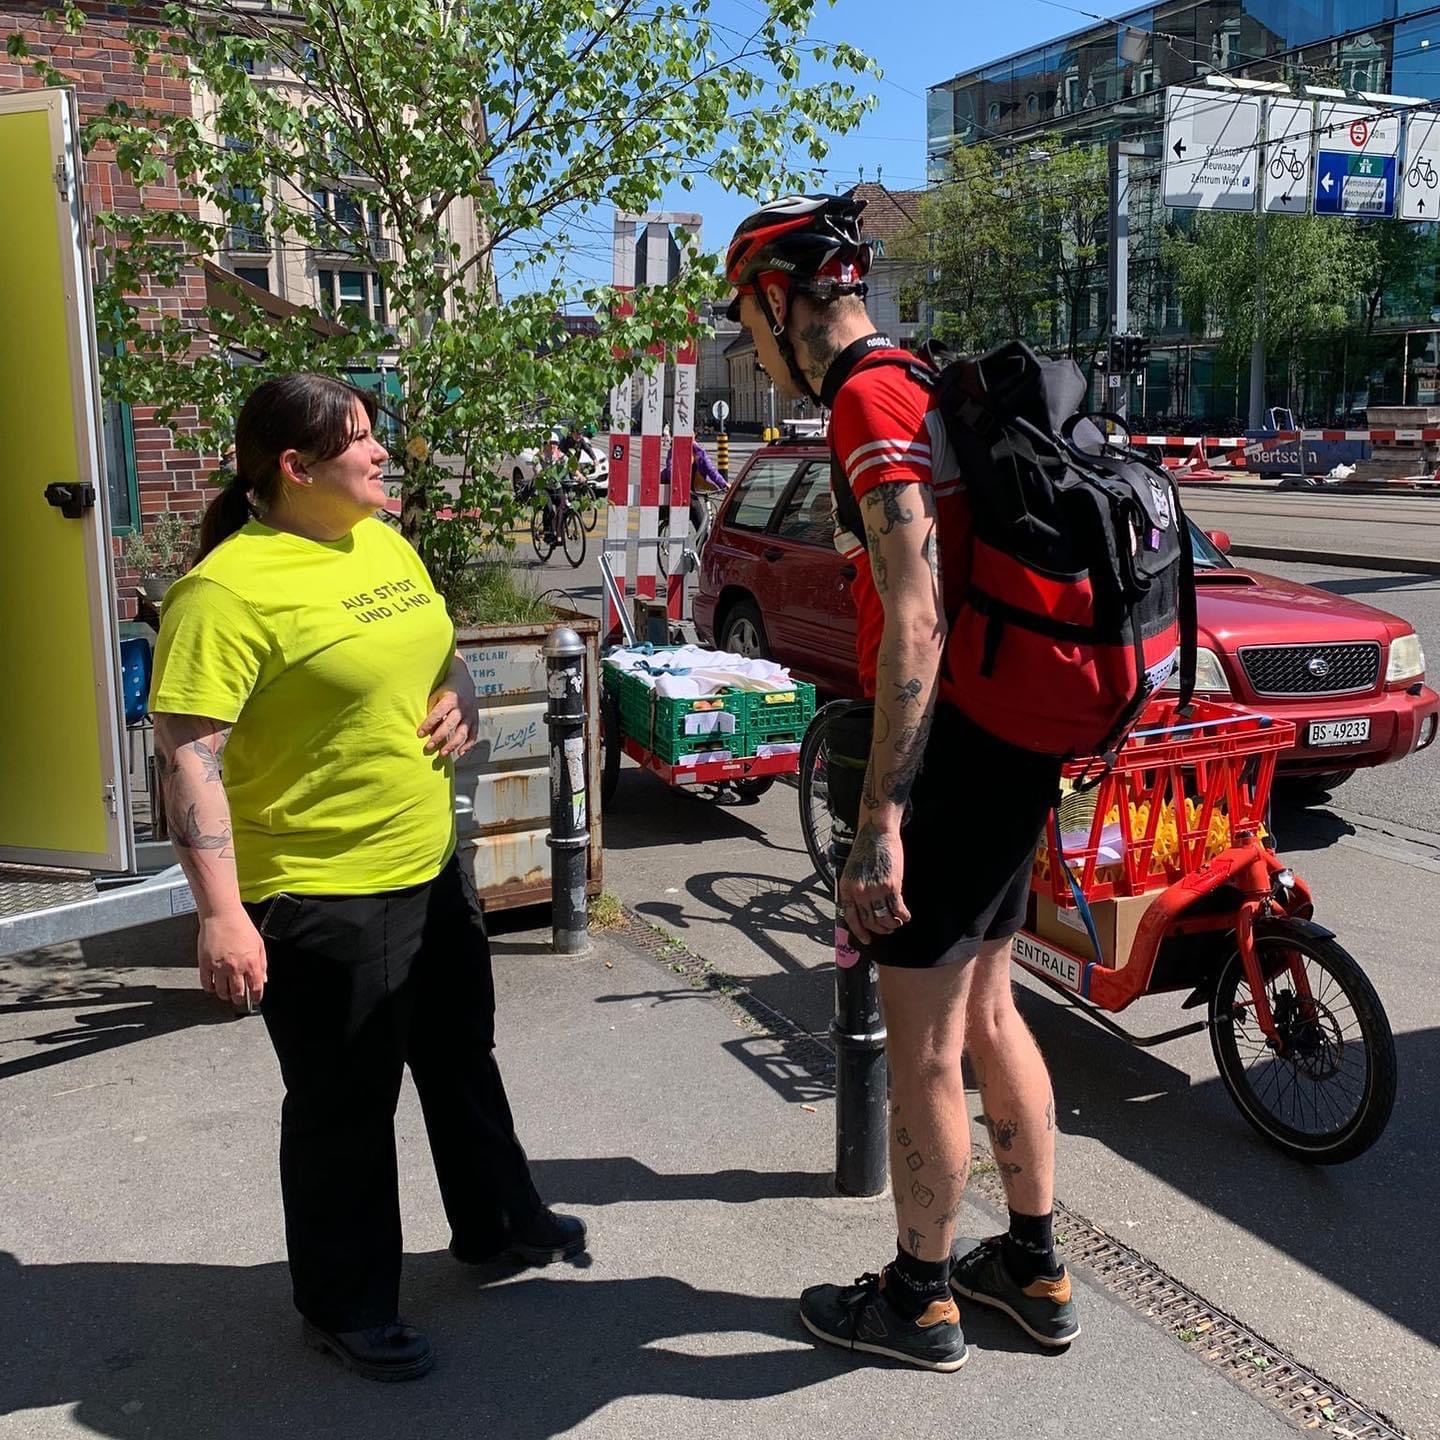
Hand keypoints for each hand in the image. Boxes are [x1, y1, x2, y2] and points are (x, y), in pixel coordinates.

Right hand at [198, 908, 266, 1007]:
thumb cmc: (240, 925)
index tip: (255, 1000)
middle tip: (240, 1000)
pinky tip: (214, 987)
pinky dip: (210, 988)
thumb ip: (262, 964)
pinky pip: (206, 984)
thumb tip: (263, 979)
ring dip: (226, 995)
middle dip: (240, 1000)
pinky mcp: (205, 965)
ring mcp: (219, 968)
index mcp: (251, 963)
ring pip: (222, 992)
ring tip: (228, 994)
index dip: (256, 997)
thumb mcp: (259, 944)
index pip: (256, 988)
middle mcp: (235, 968)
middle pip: (238, 994)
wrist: (221, 914)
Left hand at [420, 659, 478, 758]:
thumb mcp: (436, 695)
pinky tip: (460, 753)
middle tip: (429, 747)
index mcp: (450, 698)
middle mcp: (462, 707)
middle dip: (439, 737)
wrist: (464, 681)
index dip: (428, 724)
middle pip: (450, 724)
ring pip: (463, 732)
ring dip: (453, 744)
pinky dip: (468, 745)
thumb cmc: (445, 690)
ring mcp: (470, 715)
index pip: (438, 714)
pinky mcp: (475, 720)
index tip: (419, 734)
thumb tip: (424, 729)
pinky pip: (473, 734)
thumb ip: (431, 710)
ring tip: (443, 753)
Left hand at [839, 819, 910, 945]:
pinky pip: (898, 909)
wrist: (877, 834)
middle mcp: (860, 892)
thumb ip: (854, 889)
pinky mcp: (891, 886)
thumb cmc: (865, 850)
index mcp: (847, 889)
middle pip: (870, 921)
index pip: (851, 918)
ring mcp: (875, 890)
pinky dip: (903, 916)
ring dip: (892, 924)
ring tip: (897, 923)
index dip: (860, 932)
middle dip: (880, 929)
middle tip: (887, 929)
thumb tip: (860, 909)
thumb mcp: (851, 871)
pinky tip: (906, 916)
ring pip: (885, 919)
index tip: (867, 940)